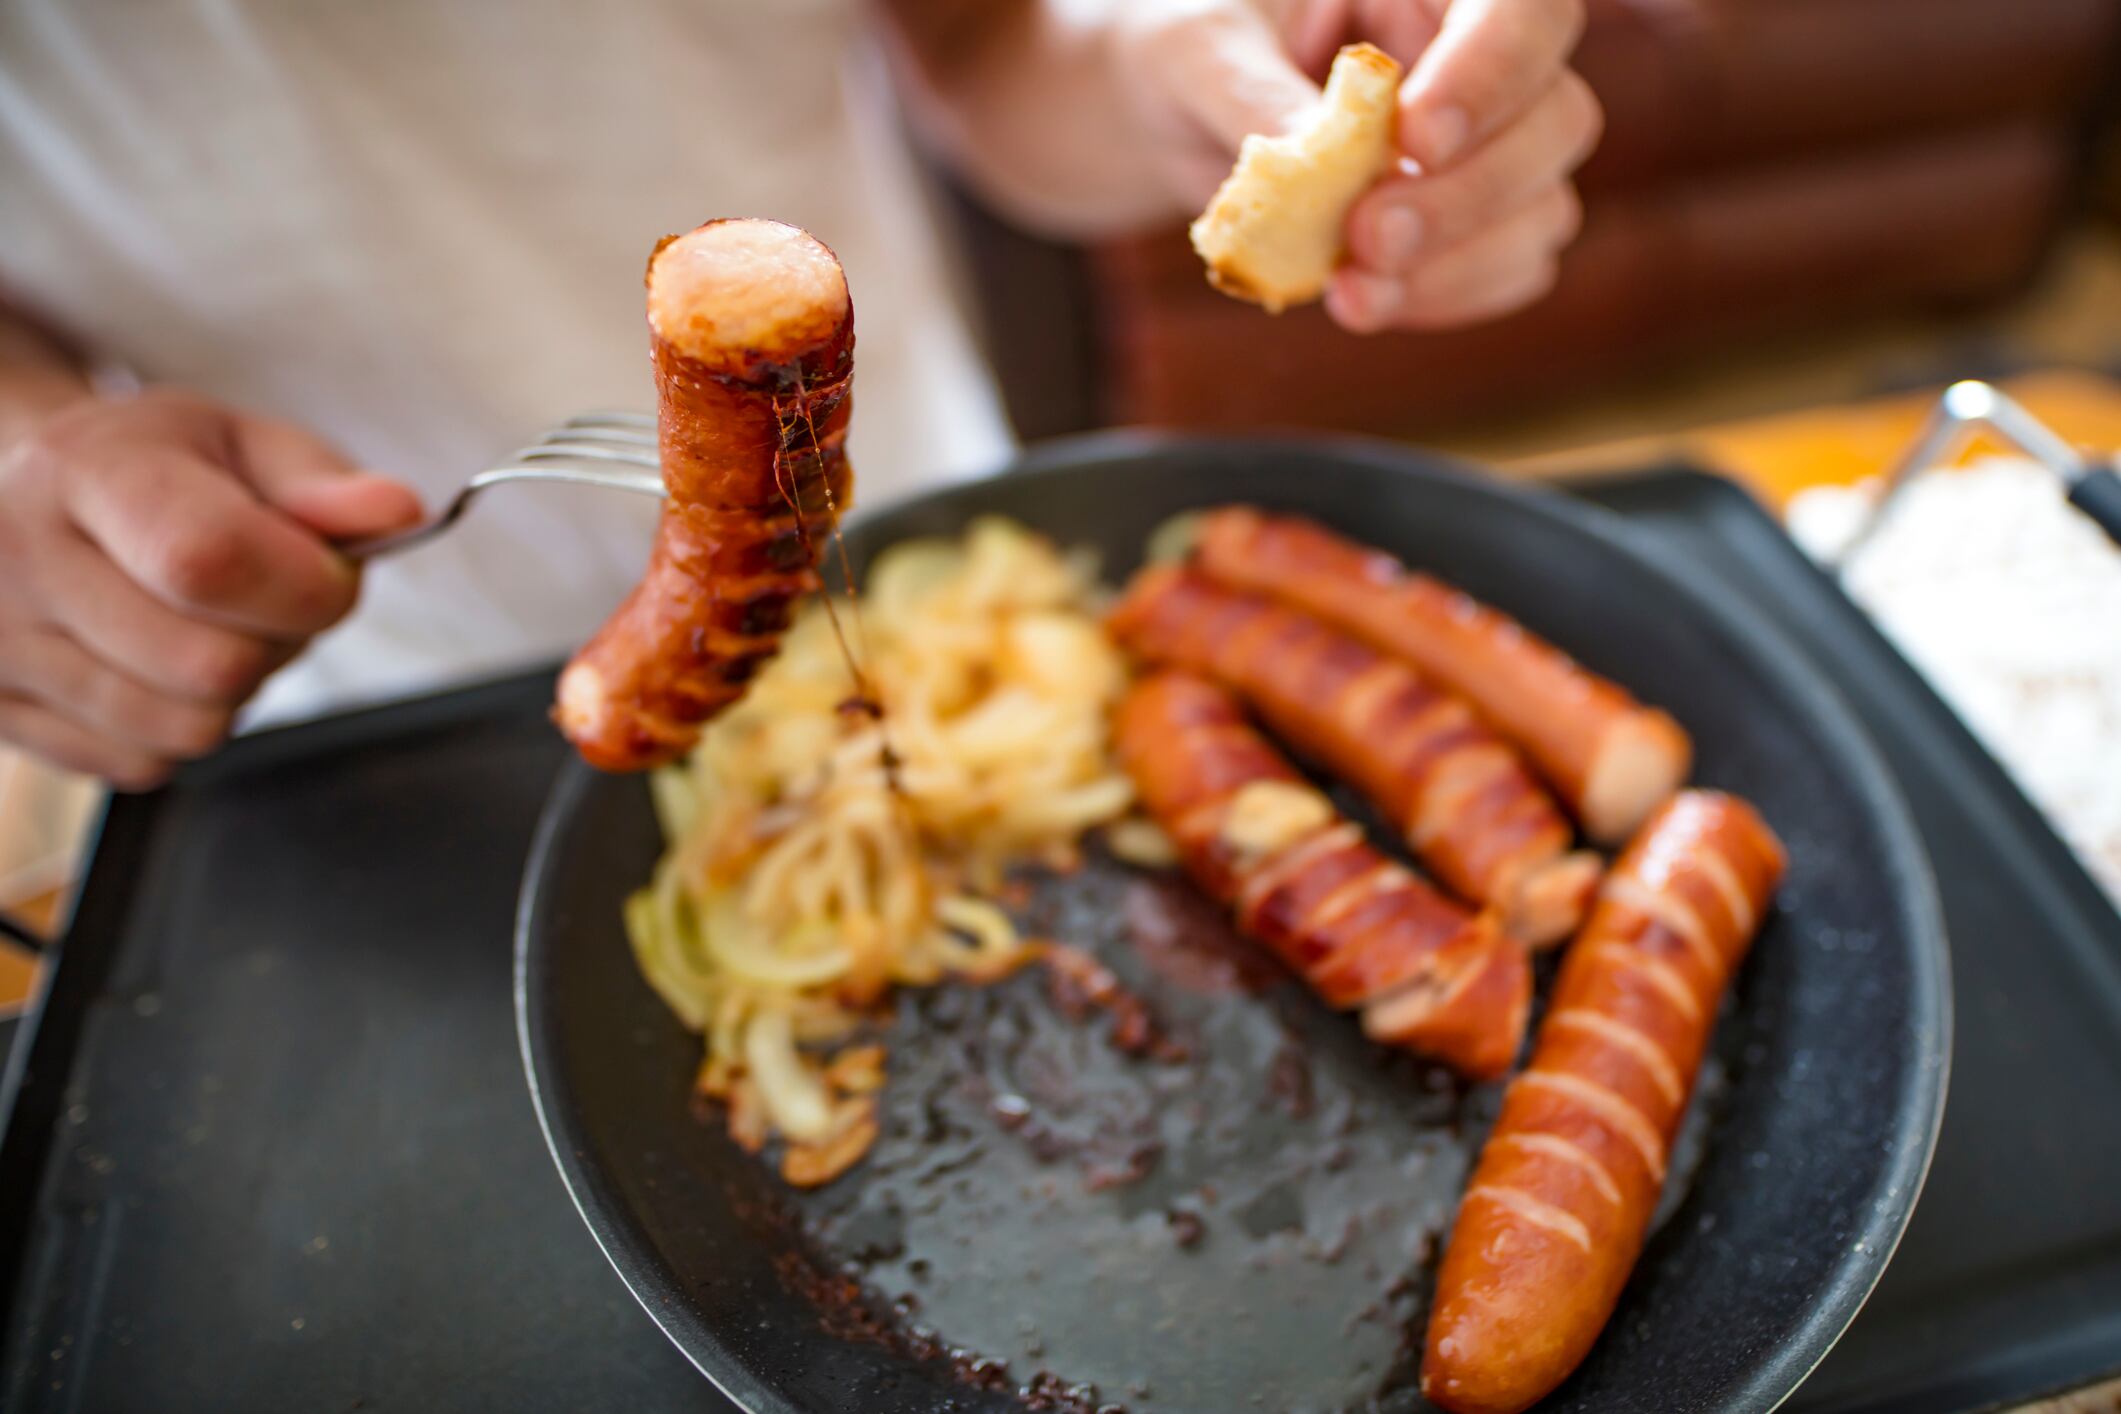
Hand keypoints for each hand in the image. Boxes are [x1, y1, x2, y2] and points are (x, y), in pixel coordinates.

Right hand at [0, 390, 420, 787]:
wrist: (29, 496)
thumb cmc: (153, 471)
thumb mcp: (239, 444)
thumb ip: (322, 484)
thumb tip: (397, 513)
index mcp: (83, 469)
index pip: (208, 559)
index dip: (301, 587)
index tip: (327, 574)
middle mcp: (18, 558)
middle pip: (211, 666)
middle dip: (276, 643)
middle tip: (261, 599)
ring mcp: (0, 646)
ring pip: (186, 729)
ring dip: (231, 692)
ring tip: (204, 625)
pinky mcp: (2, 716)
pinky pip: (145, 763)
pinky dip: (177, 726)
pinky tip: (153, 663)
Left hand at [1117, 0, 1599, 332]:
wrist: (1174, 111)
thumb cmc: (1191, 48)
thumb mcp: (1199, 48)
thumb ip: (1257, 94)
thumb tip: (1311, 162)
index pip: (1525, 7)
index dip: (1492, 72)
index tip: (1414, 137)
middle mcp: (1482, 55)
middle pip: (1555, 118)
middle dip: (1467, 195)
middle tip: (1364, 238)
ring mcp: (1489, 142)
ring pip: (1541, 207)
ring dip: (1456, 266)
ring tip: (1351, 296)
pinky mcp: (1471, 220)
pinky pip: (1507, 268)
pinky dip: (1445, 297)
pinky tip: (1367, 304)